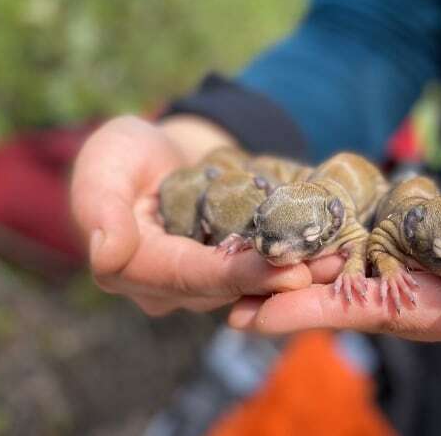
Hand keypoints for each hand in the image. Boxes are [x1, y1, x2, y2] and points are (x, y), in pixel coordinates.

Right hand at [70, 115, 311, 314]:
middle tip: (330, 267)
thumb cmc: (128, 152)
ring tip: (340, 261)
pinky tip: (333, 253)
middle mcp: (165, 288)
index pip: (188, 276)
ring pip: (250, 286)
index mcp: (129, 267)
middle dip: (279, 280)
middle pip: (226, 288)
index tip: (287, 272)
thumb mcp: (107, 161)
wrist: (160, 154)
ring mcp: (198, 285)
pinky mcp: (225, 274)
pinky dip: (295, 263)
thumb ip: (100, 205)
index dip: (238, 276)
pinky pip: (262, 273)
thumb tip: (106, 255)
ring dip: (295, 276)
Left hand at [229, 173, 440, 346]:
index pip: (392, 315)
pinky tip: (344, 213)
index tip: (256, 312)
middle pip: (373, 289)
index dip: (323, 313)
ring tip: (271, 245)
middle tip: (231, 281)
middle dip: (304, 287)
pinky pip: (426, 224)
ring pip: (392, 257)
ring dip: (332, 252)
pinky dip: (380, 219)